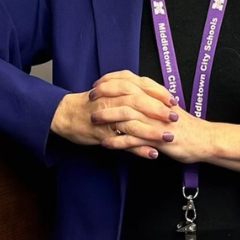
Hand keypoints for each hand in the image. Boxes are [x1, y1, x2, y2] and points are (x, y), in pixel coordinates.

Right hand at [50, 70, 179, 159]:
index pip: (141, 86)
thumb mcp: (108, 91)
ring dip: (152, 131)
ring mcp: (107, 118)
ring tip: (169, 138)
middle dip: (158, 110)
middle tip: (175, 117)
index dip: (159, 93)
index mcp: (115, 88)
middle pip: (138, 102)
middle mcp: (111, 100)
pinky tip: (152, 154)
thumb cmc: (88, 104)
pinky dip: (138, 148)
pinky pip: (123, 142)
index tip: (173, 100)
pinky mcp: (103, 135)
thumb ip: (128, 90)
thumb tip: (150, 93)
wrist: (65, 114)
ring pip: (132, 122)